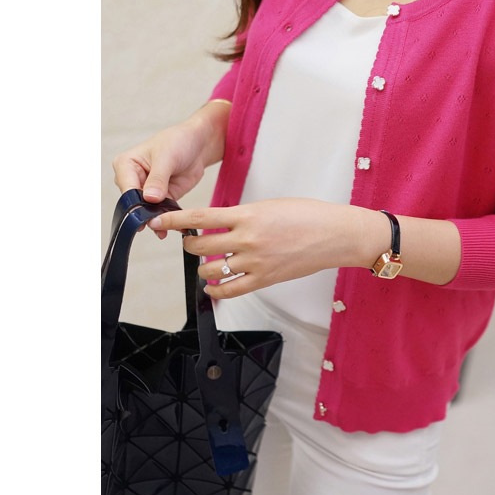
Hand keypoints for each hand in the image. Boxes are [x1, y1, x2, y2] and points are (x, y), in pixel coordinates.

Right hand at [112, 101, 229, 235]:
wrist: (199, 144)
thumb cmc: (179, 141)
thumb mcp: (167, 157)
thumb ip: (158, 178)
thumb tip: (149, 198)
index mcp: (126, 165)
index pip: (126, 189)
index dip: (135, 203)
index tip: (145, 214)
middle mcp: (132, 179)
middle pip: (135, 204)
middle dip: (145, 216)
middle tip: (157, 225)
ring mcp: (146, 191)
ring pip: (148, 211)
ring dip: (157, 221)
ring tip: (165, 230)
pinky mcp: (162, 199)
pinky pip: (162, 213)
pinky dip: (169, 220)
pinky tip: (176, 227)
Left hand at [148, 198, 388, 298]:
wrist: (335, 234)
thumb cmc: (307, 215)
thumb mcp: (270, 205)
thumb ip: (243, 214)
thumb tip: (220, 222)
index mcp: (248, 214)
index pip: (201, 217)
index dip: (175, 220)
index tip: (159, 221)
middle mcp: (248, 239)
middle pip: (201, 245)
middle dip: (189, 243)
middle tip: (189, 240)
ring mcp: (256, 262)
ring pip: (211, 269)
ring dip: (202, 267)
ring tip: (204, 262)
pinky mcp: (265, 279)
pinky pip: (230, 289)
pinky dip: (216, 289)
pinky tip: (212, 285)